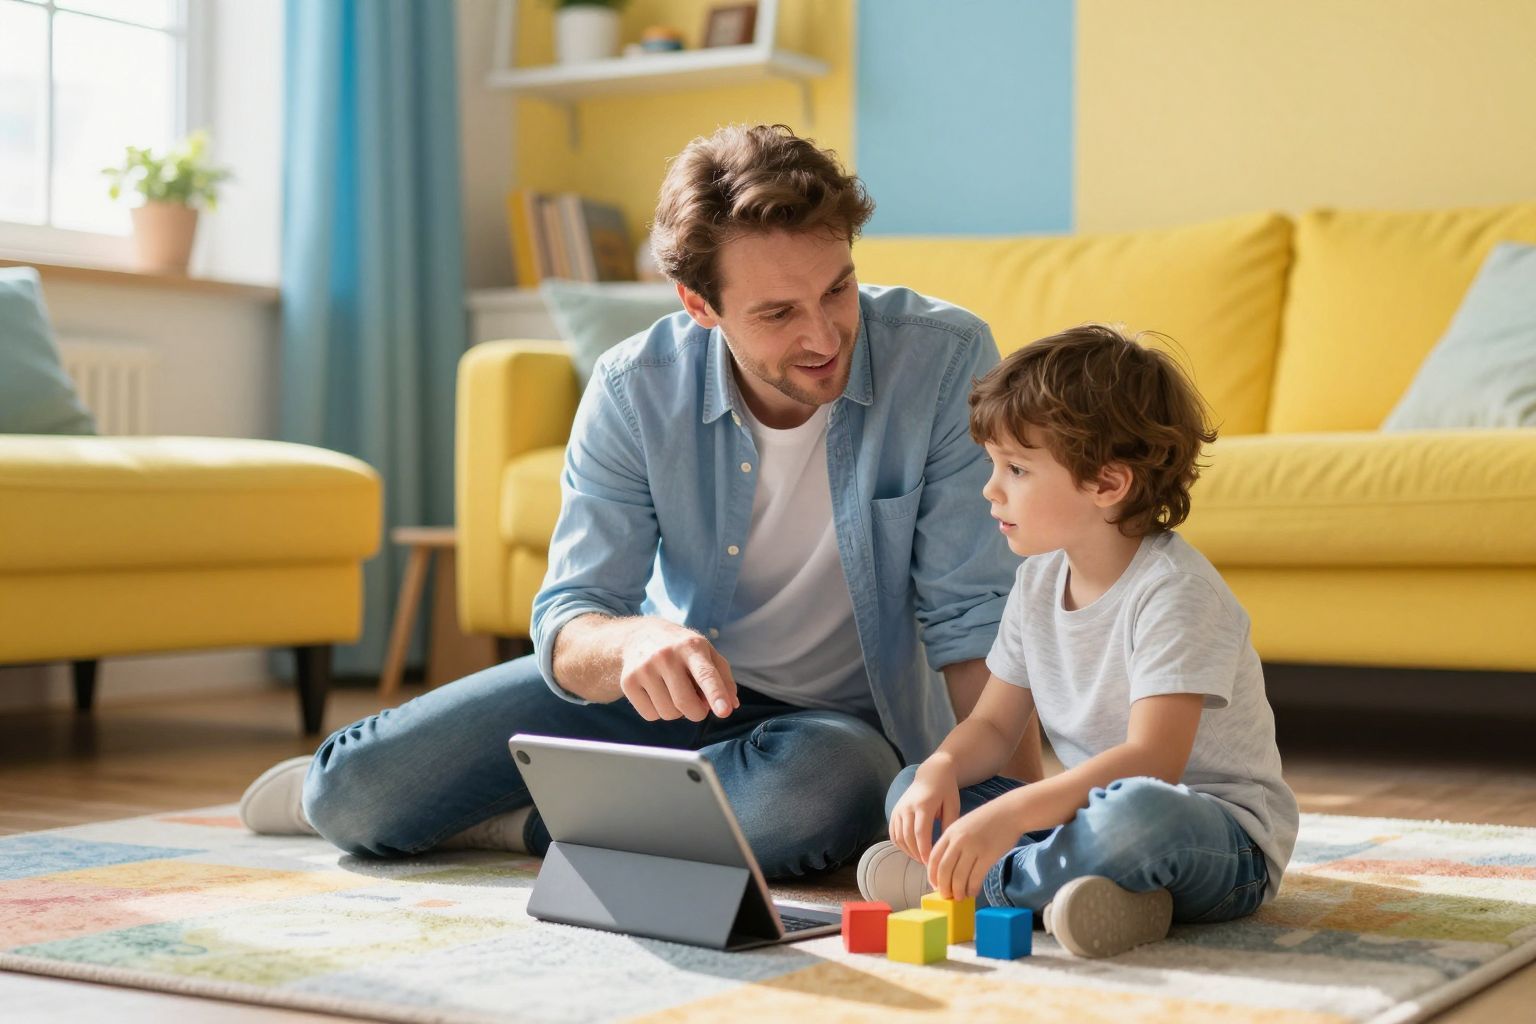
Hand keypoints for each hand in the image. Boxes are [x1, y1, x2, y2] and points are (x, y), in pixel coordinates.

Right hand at [618, 620, 738, 721]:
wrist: (638, 636)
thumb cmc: (680, 648)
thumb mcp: (706, 653)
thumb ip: (723, 678)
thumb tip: (731, 705)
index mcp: (691, 646)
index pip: (706, 674)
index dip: (716, 694)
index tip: (724, 711)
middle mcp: (666, 655)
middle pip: (686, 704)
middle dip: (697, 712)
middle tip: (697, 702)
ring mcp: (644, 668)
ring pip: (669, 713)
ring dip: (676, 711)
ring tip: (673, 690)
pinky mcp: (628, 682)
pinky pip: (650, 715)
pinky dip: (658, 711)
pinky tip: (657, 692)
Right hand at [888, 759, 960, 864]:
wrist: (931, 773)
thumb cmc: (946, 790)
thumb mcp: (953, 805)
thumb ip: (948, 825)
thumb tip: (944, 847)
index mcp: (923, 805)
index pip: (920, 832)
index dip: (924, 850)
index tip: (930, 862)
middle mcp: (907, 807)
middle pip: (908, 837)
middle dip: (917, 854)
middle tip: (927, 865)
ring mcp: (898, 809)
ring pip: (899, 837)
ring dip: (909, 851)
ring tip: (921, 858)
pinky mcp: (894, 812)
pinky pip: (893, 833)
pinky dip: (900, 845)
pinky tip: (911, 850)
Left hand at [928, 798, 1022, 900]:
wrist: (1009, 812)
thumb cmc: (986, 820)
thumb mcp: (963, 826)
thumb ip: (952, 842)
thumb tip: (946, 868)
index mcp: (950, 832)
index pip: (934, 858)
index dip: (932, 875)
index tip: (935, 885)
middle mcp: (959, 840)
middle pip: (944, 869)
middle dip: (943, 886)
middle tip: (946, 896)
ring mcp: (974, 848)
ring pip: (959, 876)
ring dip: (957, 891)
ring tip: (960, 897)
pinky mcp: (988, 856)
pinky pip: (976, 877)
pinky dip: (972, 888)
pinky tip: (972, 893)